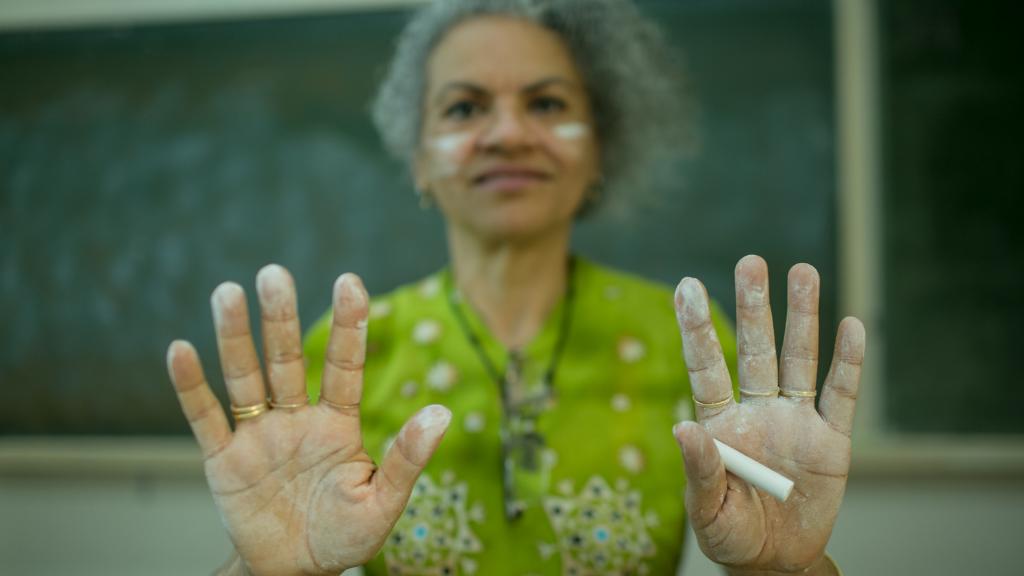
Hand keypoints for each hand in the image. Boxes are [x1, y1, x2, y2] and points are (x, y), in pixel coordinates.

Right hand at [166, 265, 450, 575]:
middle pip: (287, 359)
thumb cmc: (344, 537)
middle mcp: (296, 419)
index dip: (348, 324)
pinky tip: (180, 350)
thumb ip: (407, 459)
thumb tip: (441, 413)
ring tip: (228, 292)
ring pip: (245, 377)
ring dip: (235, 336)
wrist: (295, 571)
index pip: (344, 365)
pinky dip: (191, 386)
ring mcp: (259, 435)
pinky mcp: (223, 459)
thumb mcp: (383, 503)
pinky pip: (205, 417)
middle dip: (281, 318)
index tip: (349, 282)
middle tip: (275, 273)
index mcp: (338, 425)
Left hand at [672, 255, 863, 574]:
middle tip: (750, 261)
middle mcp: (756, 410)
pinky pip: (841, 395)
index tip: (686, 285)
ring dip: (801, 317)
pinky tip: (851, 326)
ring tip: (802, 270)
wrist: (775, 561)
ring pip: (797, 359)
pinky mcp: (831, 441)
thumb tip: (680, 428)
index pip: (706, 366)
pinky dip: (849, 362)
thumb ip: (699, 470)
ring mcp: (795, 421)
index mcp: (719, 422)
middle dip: (753, 306)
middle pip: (754, 349)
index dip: (697, 328)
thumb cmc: (730, 533)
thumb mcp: (707, 508)